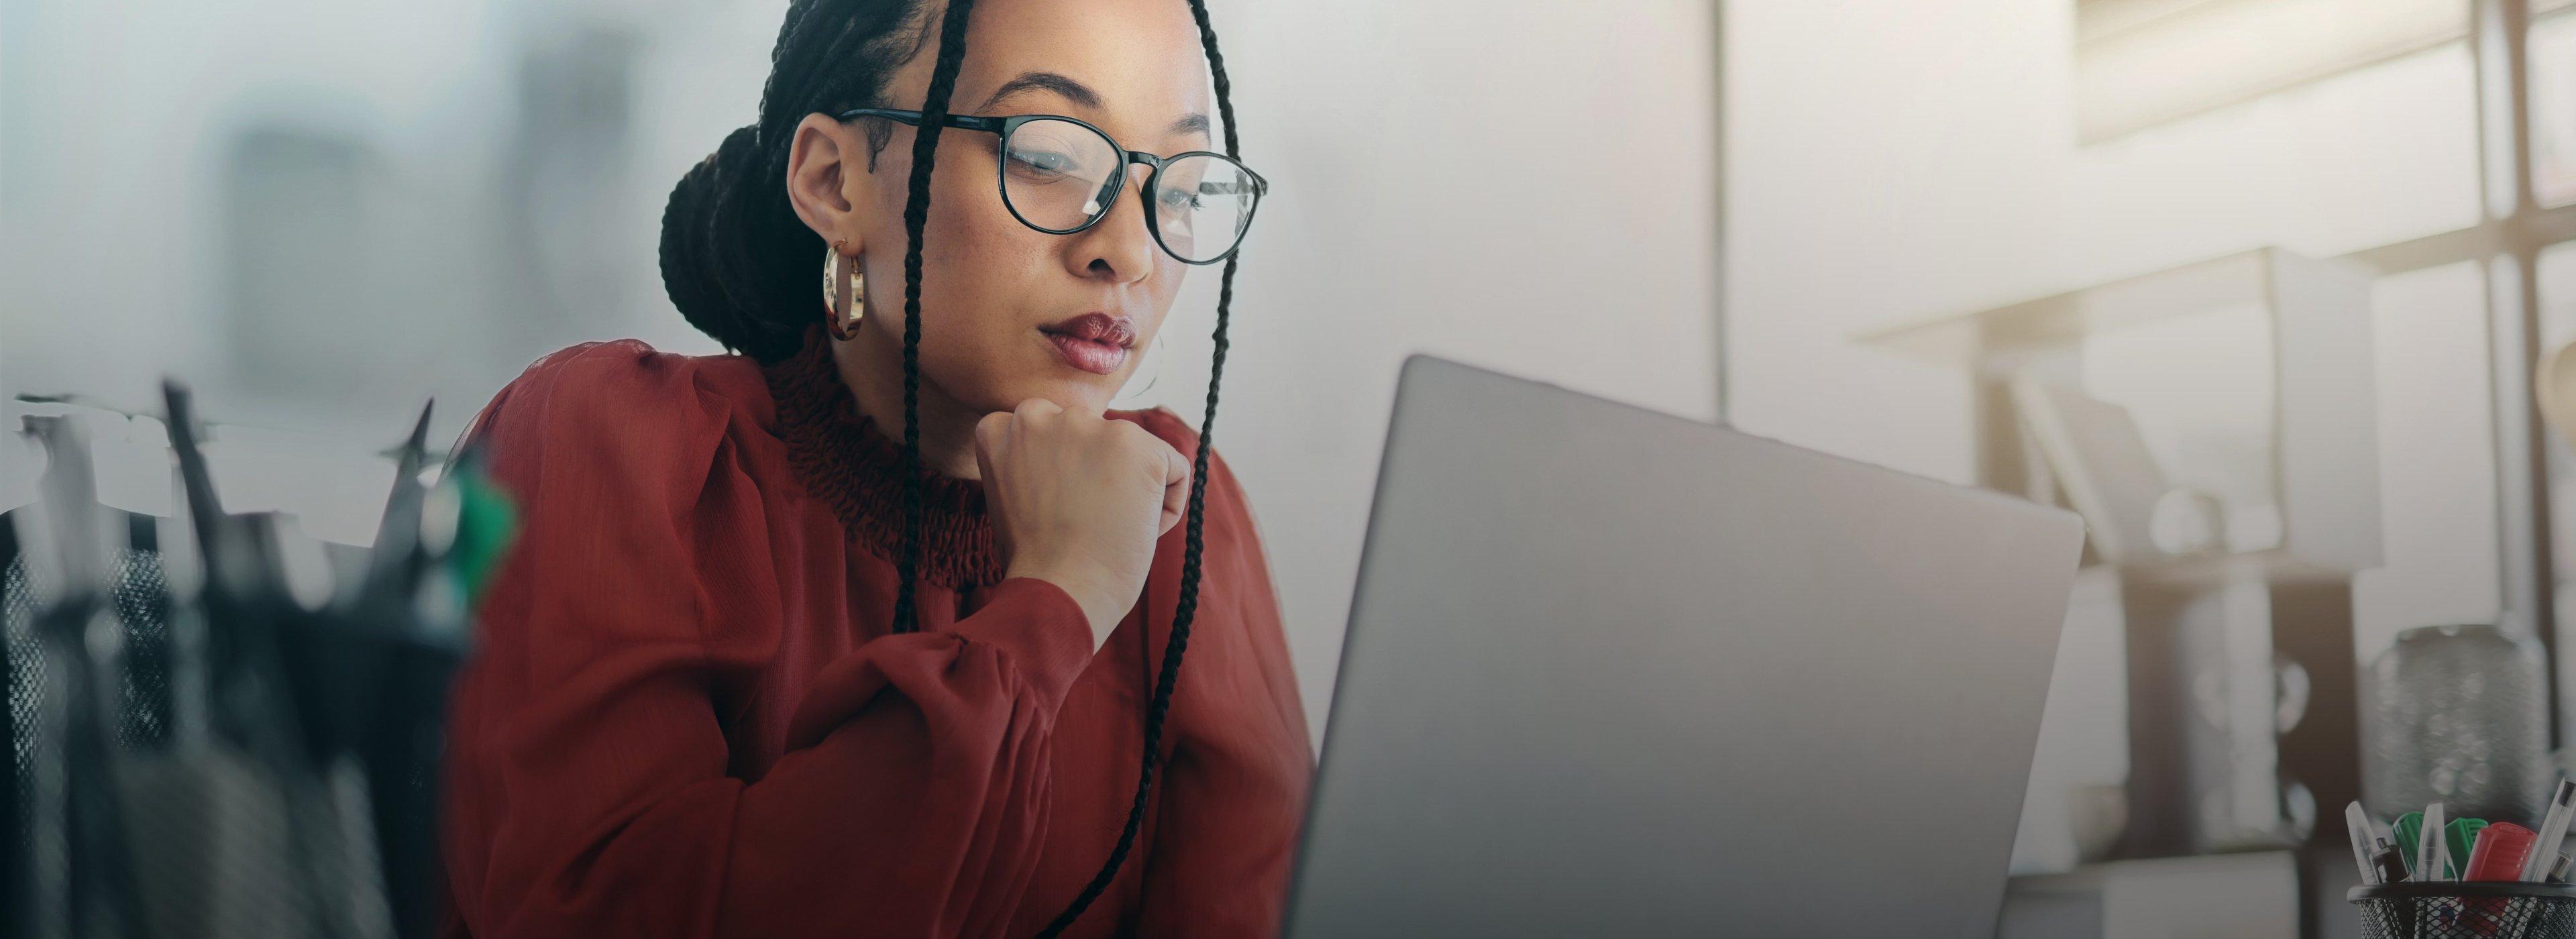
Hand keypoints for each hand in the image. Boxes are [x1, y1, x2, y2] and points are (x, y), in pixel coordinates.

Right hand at [975, 399, 1189, 650]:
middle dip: (1098, 475)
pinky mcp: (1137, 443)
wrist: (1059, 590)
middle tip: (1084, 521)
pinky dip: (1167, 504)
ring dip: (1132, 488)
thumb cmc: (1036, 561)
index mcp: (1001, 426)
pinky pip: (1174, 467)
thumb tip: (1074, 458)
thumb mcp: (1011, 496)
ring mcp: (1089, 425)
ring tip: (1108, 530)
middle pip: (1093, 438)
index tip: (1058, 511)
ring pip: (1133, 452)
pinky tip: (1138, 531)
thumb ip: (1032, 462)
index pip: (1049, 434)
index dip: (1062, 477)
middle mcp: (1040, 414)